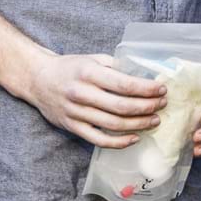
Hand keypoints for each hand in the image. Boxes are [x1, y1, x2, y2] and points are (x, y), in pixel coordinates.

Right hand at [22, 51, 164, 148]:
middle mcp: (82, 93)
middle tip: (162, 105)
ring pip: (113, 125)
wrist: (38, 80)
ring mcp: (76, 113)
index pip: (124, 84)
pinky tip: (134, 138)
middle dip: (147, 107)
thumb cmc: (70, 68)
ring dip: (138, 124)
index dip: (146, 89)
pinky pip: (99, 140)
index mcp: (89, 73)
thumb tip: (144, 76)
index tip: (162, 89)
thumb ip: (115, 66)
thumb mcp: (92, 59)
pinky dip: (119, 142)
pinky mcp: (72, 127)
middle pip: (122, 106)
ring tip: (154, 120)